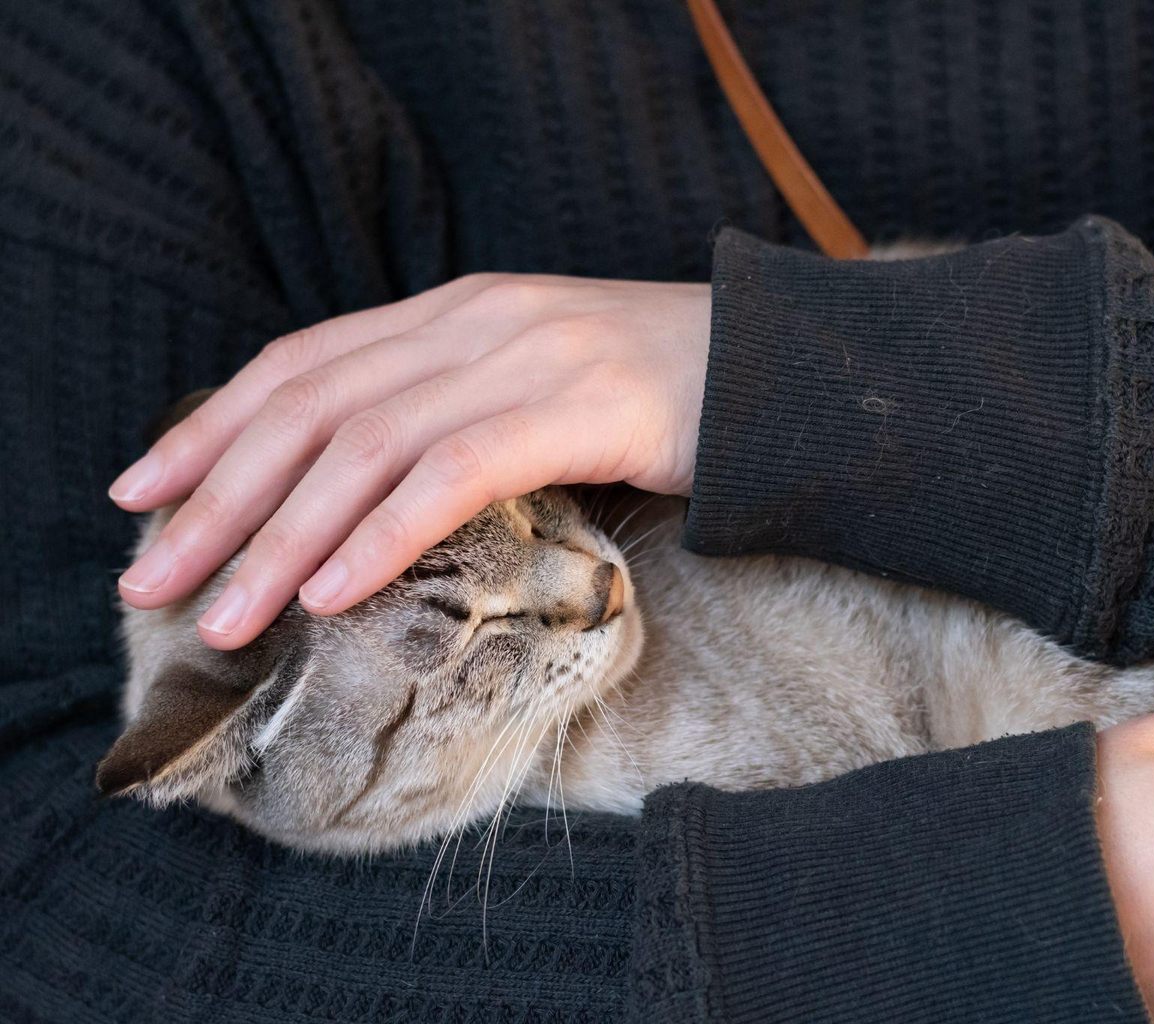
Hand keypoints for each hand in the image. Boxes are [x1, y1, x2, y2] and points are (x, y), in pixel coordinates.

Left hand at [109, 273, 711, 648]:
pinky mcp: (581, 405)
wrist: (785, 372)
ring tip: (226, 616)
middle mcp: (476, 318)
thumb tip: (361, 497)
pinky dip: (383, 534)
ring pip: (368, 444)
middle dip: (217, 498)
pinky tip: (333, 591)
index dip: (210, 427)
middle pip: (311, 405)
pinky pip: (456, 472)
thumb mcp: (538, 385)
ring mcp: (528, 354)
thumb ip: (455, 411)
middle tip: (153, 580)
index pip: (301, 362)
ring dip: (282, 538)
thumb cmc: (663, 397)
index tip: (142, 494)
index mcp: (457, 308)